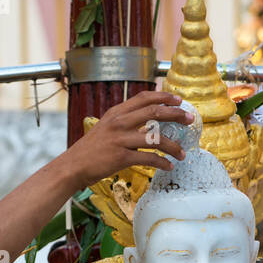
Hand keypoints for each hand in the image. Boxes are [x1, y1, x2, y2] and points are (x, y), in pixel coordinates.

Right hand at [62, 91, 194, 188]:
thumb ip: (123, 122)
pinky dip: (161, 163)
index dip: (163, 97)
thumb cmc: (91, 150)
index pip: (144, 98)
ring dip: (173, 146)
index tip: (178, 101)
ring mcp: (120, 139)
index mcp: (116, 113)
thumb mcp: (105, 128)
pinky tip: (168, 166)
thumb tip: (145, 122)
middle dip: (176, 115)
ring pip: (155, 138)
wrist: (73, 166)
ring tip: (183, 153)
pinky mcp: (121, 157)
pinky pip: (148, 158)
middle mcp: (119, 122)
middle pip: (154, 112)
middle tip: (190, 119)